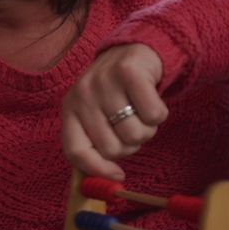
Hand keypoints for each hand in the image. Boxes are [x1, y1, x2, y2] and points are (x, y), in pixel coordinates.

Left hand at [61, 43, 166, 178]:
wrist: (133, 50)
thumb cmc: (115, 93)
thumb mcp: (95, 115)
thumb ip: (96, 144)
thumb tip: (110, 178)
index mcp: (70, 109)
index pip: (75, 151)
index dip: (97, 169)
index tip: (118, 175)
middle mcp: (82, 95)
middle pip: (112, 148)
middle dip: (129, 145)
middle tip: (131, 126)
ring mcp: (104, 82)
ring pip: (135, 134)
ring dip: (146, 129)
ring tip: (140, 111)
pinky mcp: (129, 71)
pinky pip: (154, 115)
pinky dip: (159, 114)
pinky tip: (150, 99)